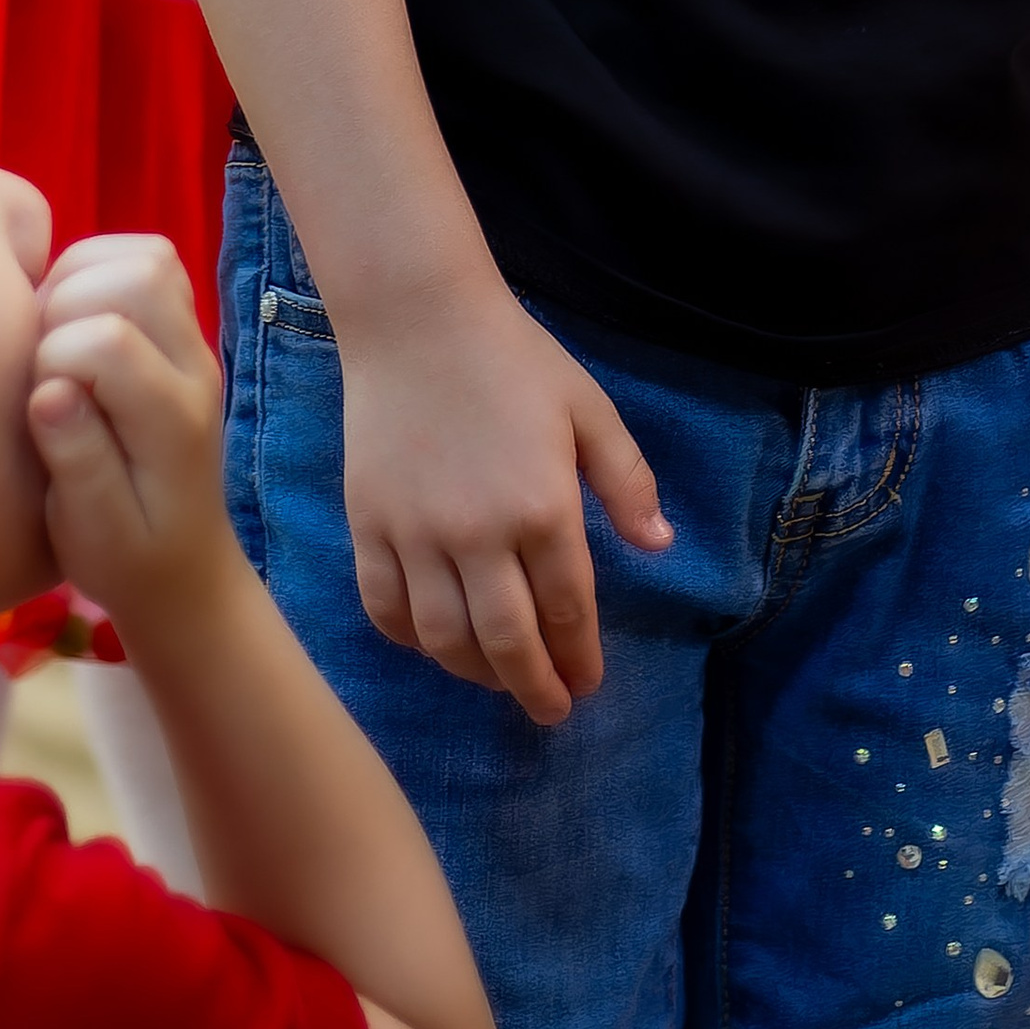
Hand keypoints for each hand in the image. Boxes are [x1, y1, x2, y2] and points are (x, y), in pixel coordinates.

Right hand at [32, 233, 242, 636]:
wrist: (183, 567)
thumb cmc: (127, 560)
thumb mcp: (91, 535)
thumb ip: (76, 462)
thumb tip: (47, 391)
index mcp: (173, 422)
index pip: (109, 341)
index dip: (52, 359)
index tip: (38, 407)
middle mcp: (194, 368)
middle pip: (140, 276)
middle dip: (67, 302)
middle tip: (40, 358)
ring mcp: (194, 344)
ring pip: (149, 255)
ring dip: (82, 278)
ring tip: (52, 333)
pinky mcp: (182, 332)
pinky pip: (149, 262)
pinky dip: (98, 272)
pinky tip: (70, 321)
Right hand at [338, 285, 670, 727]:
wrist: (416, 318)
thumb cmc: (513, 359)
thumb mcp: (588, 408)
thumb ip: (626, 481)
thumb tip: (659, 547)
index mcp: (544, 506)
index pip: (569, 610)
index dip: (580, 658)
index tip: (588, 684)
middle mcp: (480, 534)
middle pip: (509, 643)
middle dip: (535, 688)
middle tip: (551, 710)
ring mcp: (417, 534)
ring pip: (445, 639)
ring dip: (477, 674)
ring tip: (498, 680)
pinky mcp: (369, 525)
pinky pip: (385, 608)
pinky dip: (410, 640)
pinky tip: (434, 643)